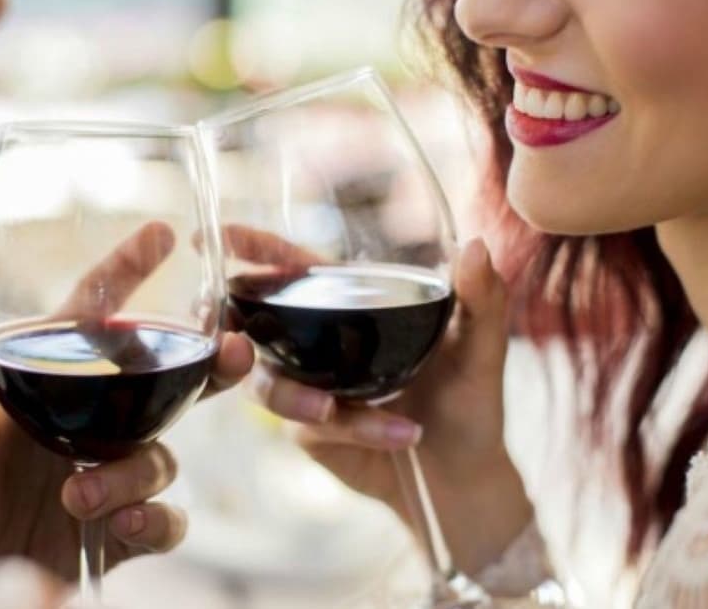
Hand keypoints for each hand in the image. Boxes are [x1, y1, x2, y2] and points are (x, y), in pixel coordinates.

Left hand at [0, 223, 253, 579]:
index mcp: (51, 380)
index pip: (95, 315)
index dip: (128, 271)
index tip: (160, 233)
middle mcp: (91, 419)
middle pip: (166, 380)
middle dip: (210, 366)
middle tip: (234, 352)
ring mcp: (109, 471)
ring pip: (161, 456)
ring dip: (134, 473)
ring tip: (81, 492)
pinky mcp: (116, 525)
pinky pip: (163, 519)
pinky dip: (153, 520)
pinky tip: (122, 523)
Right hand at [235, 228, 530, 573]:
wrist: (461, 474)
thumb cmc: (468, 401)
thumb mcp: (480, 348)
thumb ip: (481, 298)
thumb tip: (477, 246)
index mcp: (353, 310)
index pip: (297, 271)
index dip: (259, 251)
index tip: (226, 233)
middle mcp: (320, 345)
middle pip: (257, 323)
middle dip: (232, 323)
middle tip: (232, 331)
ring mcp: (310, 389)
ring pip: (273, 384)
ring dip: (303, 396)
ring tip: (335, 410)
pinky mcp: (312, 432)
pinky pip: (313, 423)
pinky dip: (357, 427)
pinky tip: (400, 433)